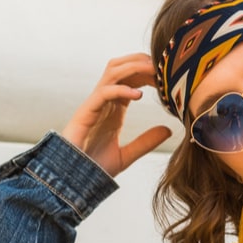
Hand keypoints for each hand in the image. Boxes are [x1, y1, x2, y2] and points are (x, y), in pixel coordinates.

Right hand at [61, 53, 172, 176]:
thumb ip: (146, 142)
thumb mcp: (127, 155)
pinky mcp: (86, 112)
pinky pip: (104, 92)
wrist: (74, 180)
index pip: (131, 78)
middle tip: (162, 67)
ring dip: (133, 67)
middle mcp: (104, 101)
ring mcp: (94, 104)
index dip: (148, 73)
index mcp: (114, 107)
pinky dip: (121, 89)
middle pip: (121, 67)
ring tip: (153, 72)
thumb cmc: (95, 166)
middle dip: (141, 61)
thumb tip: (168, 131)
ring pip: (112, 72)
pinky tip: (139, 95)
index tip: (167, 77)